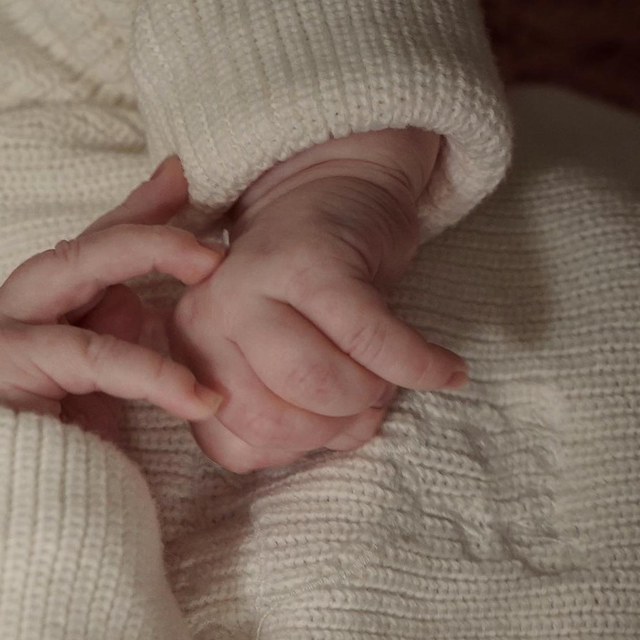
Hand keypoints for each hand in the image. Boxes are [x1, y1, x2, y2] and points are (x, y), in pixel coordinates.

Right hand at [0, 158, 224, 446]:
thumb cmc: (52, 482)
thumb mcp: (95, 406)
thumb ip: (112, 349)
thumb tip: (142, 302)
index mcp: (24, 320)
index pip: (84, 253)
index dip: (133, 215)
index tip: (181, 178)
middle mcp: (0, 316)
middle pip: (78, 246)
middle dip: (148, 228)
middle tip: (211, 232)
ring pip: (75, 269)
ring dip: (150, 261)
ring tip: (214, 272)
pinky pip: (88, 354)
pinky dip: (149, 370)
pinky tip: (197, 394)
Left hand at [166, 128, 466, 472]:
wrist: (332, 189)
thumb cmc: (309, 296)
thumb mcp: (280, 360)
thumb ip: (292, 415)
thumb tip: (340, 440)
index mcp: (192, 354)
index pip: (235, 448)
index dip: (298, 451)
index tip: (330, 424)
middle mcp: (206, 318)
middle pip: (278, 424)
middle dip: (337, 426)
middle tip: (366, 399)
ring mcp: (251, 286)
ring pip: (319, 386)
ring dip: (372, 393)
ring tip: (389, 373)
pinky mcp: (312, 264)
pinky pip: (371, 341)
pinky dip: (418, 364)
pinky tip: (446, 371)